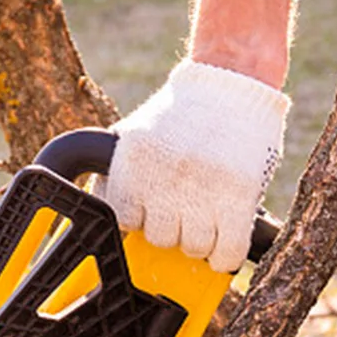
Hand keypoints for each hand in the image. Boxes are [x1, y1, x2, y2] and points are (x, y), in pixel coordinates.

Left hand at [105, 60, 288, 273]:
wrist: (232, 78)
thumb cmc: (182, 114)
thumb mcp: (136, 134)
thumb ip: (116, 173)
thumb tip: (97, 209)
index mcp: (134, 161)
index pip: (125, 220)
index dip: (140, 219)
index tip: (152, 211)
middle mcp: (165, 176)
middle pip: (161, 239)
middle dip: (173, 228)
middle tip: (185, 209)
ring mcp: (203, 188)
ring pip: (194, 248)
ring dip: (201, 240)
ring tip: (208, 217)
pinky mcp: (238, 196)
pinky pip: (227, 253)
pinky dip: (225, 257)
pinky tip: (225, 245)